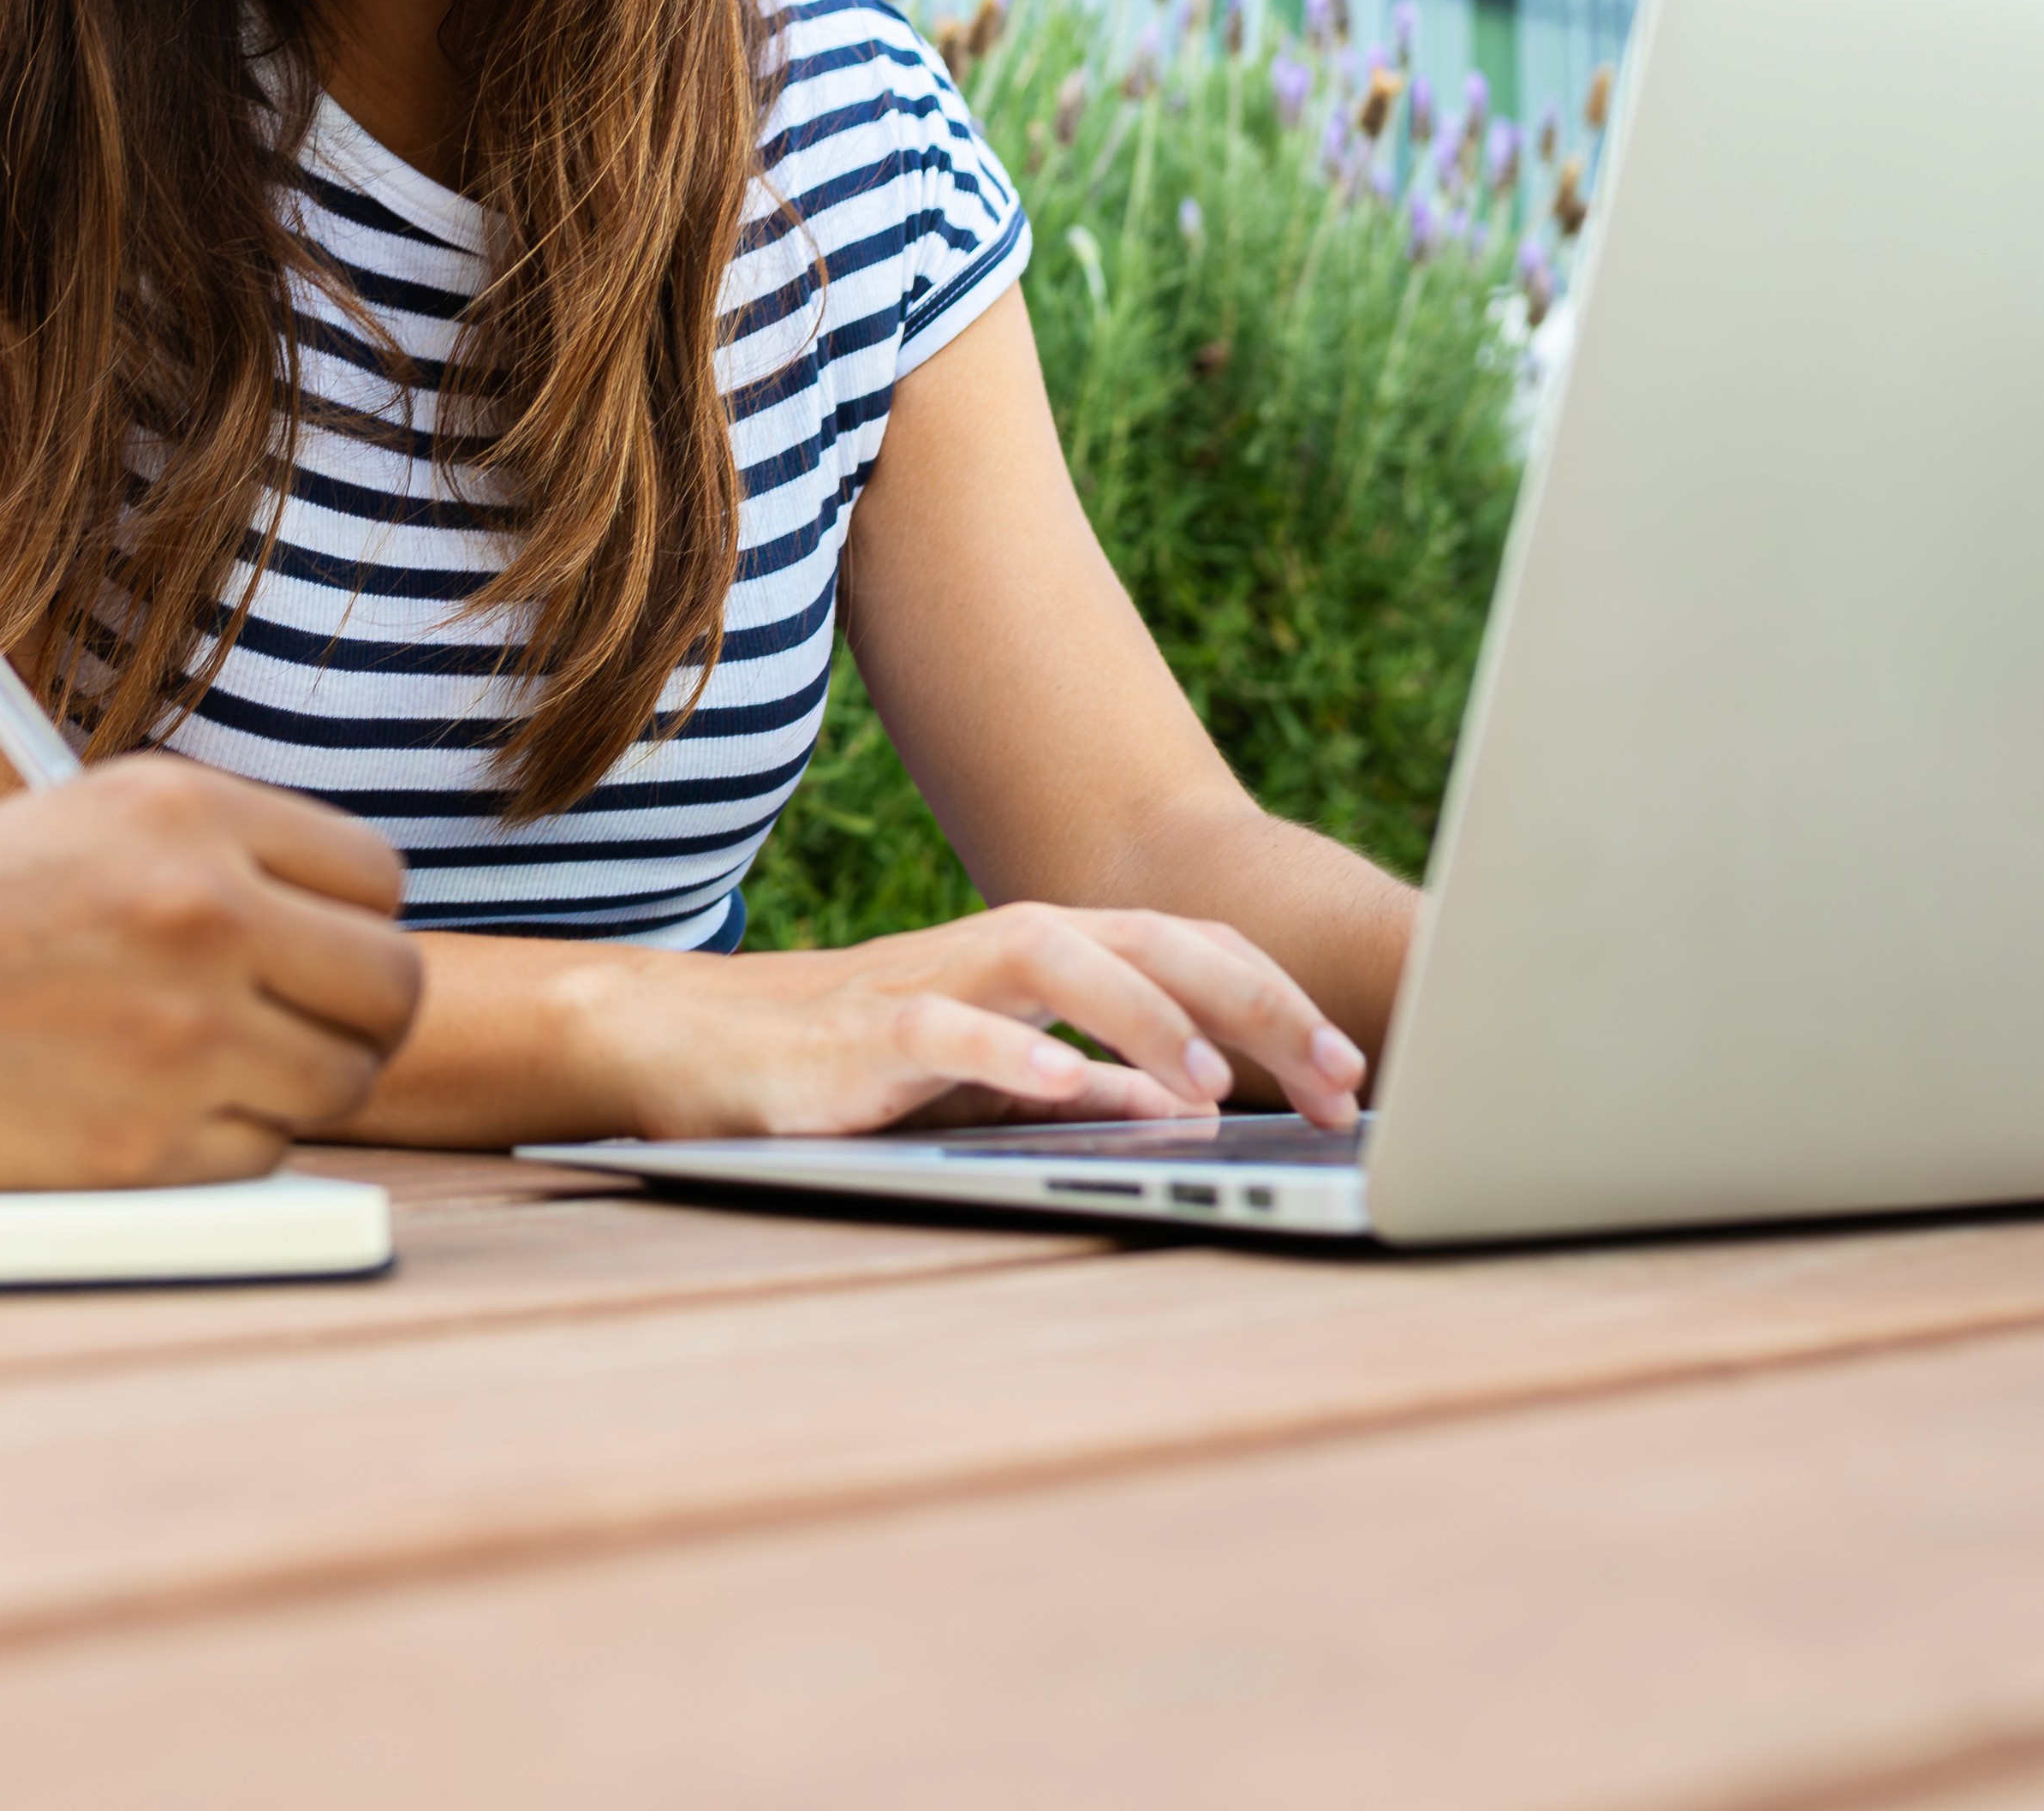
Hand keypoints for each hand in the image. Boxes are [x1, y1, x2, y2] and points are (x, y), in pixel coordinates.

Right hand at [0, 756, 426, 1187]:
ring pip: (342, 1080)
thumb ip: (206, 861)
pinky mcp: (150, 1147)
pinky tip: (129, 1117)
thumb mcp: (70, 832)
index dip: (342, 924)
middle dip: (348, 1014)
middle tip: (284, 1029)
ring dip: (287, 1087)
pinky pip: (264, 1159)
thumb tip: (335, 927)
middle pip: (392, 986)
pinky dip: (218, 1152)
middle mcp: (201, 909)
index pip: (373, 877)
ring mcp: (185, 1034)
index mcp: (181, 809)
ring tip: (189, 1071)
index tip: (303, 951)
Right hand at [594, 903, 1373, 1141]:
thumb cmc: (854, 1067)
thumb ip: (1087, 1083)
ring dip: (1141, 1014)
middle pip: (1147, 936)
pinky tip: (1064, 1089)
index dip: (1278, 1002)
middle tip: (1335, 1076)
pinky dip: (1007, 1052)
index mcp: (1042, 957)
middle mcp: (997, 949)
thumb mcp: (995, 1078)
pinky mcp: (859, 1033)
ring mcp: (927, 981)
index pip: (1186, 951)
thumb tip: (1196, 1107)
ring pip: (1053, 956)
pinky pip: (941, 1030)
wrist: (691, 1049)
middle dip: (1252, 1000)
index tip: (1353, 1073)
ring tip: (1211, 1083)